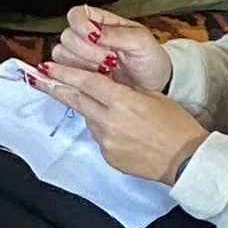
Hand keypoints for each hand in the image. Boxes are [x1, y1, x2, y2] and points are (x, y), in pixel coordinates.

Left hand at [37, 63, 204, 181]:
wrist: (186, 160)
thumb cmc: (176, 125)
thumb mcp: (152, 96)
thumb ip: (125, 90)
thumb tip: (105, 84)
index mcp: (123, 101)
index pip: (87, 82)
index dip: (65, 73)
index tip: (47, 67)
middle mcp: (109, 121)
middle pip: (76, 100)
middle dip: (57, 88)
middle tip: (40, 78)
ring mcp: (107, 141)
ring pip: (88, 119)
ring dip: (89, 110)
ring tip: (108, 110)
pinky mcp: (109, 157)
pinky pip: (99, 138)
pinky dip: (103, 130)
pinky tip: (121, 131)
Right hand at [48, 4, 171, 96]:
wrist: (154, 85)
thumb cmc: (150, 60)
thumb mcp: (141, 42)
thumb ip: (118, 34)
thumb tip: (95, 32)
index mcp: (102, 23)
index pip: (77, 14)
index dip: (80, 24)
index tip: (93, 37)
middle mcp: (87, 38)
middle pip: (67, 36)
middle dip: (86, 51)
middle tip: (109, 60)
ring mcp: (81, 57)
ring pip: (61, 54)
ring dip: (82, 64)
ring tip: (105, 70)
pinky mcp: (78, 76)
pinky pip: (62, 73)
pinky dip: (76, 76)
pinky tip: (96, 78)